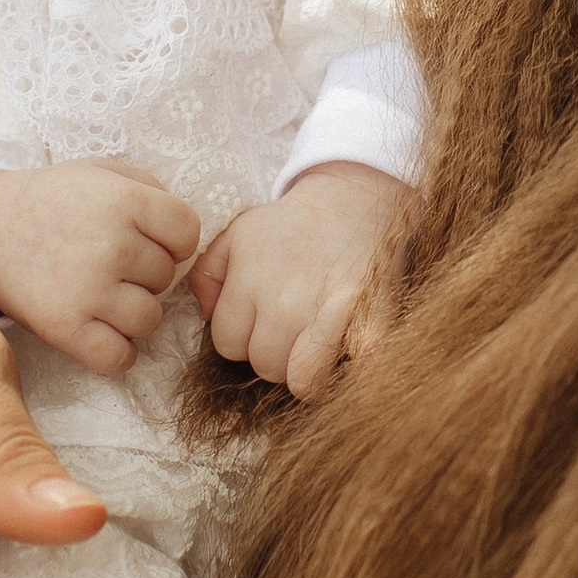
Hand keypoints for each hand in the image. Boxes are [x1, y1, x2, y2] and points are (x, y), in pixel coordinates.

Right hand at [0, 160, 201, 376]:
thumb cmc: (51, 200)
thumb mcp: (101, 172)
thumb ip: (150, 188)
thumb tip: (186, 228)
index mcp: (126, 203)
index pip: (188, 233)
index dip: (173, 239)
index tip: (146, 239)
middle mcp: (113, 246)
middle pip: (168, 278)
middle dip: (145, 273)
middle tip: (107, 263)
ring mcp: (90, 291)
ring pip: (149, 320)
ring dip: (132, 312)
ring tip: (102, 295)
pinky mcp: (66, 329)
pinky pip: (120, 357)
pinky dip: (114, 350)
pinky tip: (97, 328)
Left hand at [188, 161, 412, 397]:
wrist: (353, 197)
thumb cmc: (291, 223)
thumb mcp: (237, 235)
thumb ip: (207, 274)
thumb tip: (207, 314)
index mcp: (249, 284)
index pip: (228, 345)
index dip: (242, 335)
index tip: (260, 319)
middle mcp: (283, 305)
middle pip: (265, 366)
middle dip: (273, 353)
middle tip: (289, 328)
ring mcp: (327, 315)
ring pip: (302, 380)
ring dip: (307, 367)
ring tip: (315, 341)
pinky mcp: (370, 318)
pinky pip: (353, 365)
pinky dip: (352, 361)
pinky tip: (351, 344)